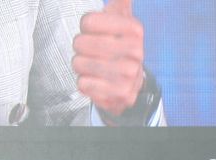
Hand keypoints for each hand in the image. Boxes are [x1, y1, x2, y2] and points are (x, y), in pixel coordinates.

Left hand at [73, 0, 144, 117]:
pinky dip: (85, 83)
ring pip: (79, 64)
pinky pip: (84, 84)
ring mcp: (129, 75)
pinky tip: (97, 81)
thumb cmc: (119, 48)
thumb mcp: (120, 20)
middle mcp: (135, 52)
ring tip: (93, 66)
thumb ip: (120, 3)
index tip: (94, 31)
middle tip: (91, 51)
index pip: (88, 21)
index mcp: (134, 30)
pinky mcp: (120, 94)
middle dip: (81, 48)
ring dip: (81, 66)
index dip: (85, 27)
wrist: (131, 83)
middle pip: (80, 42)